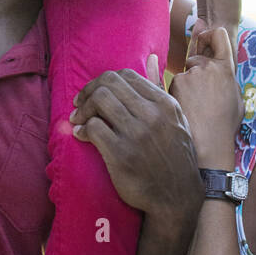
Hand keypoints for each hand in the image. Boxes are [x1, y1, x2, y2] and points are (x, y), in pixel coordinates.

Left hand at [70, 54, 204, 221]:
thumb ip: (159, 88)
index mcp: (164, 103)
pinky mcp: (121, 154)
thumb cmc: (174, 156)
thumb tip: (148, 58)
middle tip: (79, 103)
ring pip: (99, 101)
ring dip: (83, 109)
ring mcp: (136, 134)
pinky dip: (82, 129)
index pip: (126, 75)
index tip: (95, 93)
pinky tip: (82, 135)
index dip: (103, 81)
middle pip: (109, 84)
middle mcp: (152, 115)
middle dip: (88, 91)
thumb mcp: (175, 118)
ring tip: (78, 119)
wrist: (177, 197)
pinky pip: (93, 128)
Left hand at [169, 19, 241, 166]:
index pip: (219, 35)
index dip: (211, 34)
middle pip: (197, 56)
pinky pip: (172, 82)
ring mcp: (189, 75)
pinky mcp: (174, 85)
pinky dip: (176, 92)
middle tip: (201, 93)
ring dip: (186, 84)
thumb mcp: (235, 98)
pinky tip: (185, 107)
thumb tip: (219, 60)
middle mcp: (208, 67)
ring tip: (195, 108)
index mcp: (227, 68)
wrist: (208, 144)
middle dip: (196, 68)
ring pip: (184, 72)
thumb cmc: (224, 124)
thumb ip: (226, 76)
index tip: (205, 37)